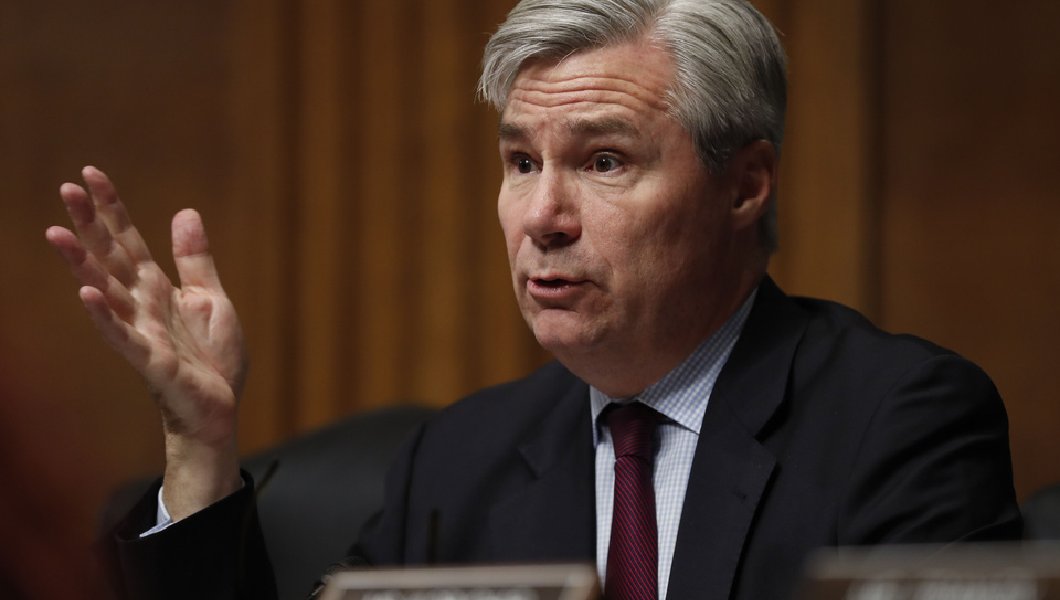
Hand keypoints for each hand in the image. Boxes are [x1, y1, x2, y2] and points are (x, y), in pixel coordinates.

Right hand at [46, 166, 244, 516]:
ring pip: (106, 290)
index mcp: (158, 289)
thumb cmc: (212, 357)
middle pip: (110, 257)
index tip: (90, 174)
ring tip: (57, 233)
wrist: (220, 407)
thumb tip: (185, 211)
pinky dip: (104, 315)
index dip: (111, 209)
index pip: (129, 241)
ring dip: (81, 263)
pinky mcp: (149, 359)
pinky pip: (122, 335)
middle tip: (65, 188)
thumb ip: (194, 259)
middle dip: (89, 224)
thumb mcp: (212, 299)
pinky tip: (86, 293)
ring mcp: (141, 331)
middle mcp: (142, 305)